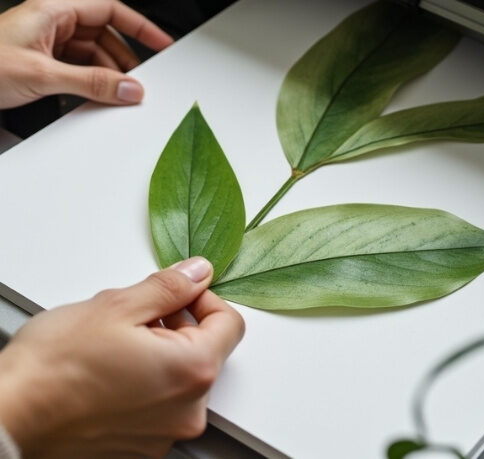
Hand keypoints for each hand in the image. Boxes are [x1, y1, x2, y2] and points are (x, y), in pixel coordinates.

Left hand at [0, 0, 173, 108]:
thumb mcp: (43, 76)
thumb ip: (91, 83)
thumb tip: (128, 88)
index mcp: (53, 13)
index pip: (110, 11)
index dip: (140, 26)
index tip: (162, 42)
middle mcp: (51, 26)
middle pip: (103, 39)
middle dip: (124, 62)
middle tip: (138, 83)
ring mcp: (45, 46)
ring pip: (91, 58)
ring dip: (105, 78)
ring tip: (116, 96)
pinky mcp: (40, 66)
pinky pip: (77, 73)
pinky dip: (89, 87)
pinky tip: (94, 100)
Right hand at [0, 257, 244, 457]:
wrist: (7, 417)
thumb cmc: (53, 369)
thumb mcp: (116, 306)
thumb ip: (170, 287)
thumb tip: (198, 274)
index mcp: (192, 371)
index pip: (231, 324)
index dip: (205, 300)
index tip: (180, 293)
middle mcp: (188, 411)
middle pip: (206, 351)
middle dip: (178, 325)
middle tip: (138, 314)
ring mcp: (165, 434)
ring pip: (181, 377)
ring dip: (161, 353)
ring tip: (116, 344)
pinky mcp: (143, 448)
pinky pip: (161, 404)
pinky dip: (147, 382)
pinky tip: (111, 372)